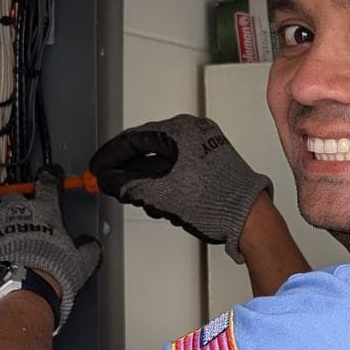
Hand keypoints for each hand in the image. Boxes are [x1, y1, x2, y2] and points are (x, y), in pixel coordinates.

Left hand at [0, 169, 100, 330]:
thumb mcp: (80, 263)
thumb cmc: (49, 274)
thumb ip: (87, 250)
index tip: (48, 174)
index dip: (49, 178)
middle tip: (15, 213)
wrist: (19, 286)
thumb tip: (91, 245)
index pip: (48, 186)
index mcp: (45, 212)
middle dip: (14, 203)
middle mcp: (17, 210)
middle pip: (13, 195)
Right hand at [89, 115, 271, 263]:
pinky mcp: (213, 164)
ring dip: (145, 177)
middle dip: (128, 168)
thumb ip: (130, 186)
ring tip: (130, 192)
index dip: (112, 155)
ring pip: (164, 160)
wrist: (251, 219)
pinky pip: (179, 167)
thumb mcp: (162, 194)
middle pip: (149, 148)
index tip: (98, 167)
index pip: (136, 138)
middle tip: (109, 180)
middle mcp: (196, 133)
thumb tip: (110, 182)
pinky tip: (154, 197)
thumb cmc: (218, 202)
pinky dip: (163, 181)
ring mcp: (206, 148)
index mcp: (183, 130)